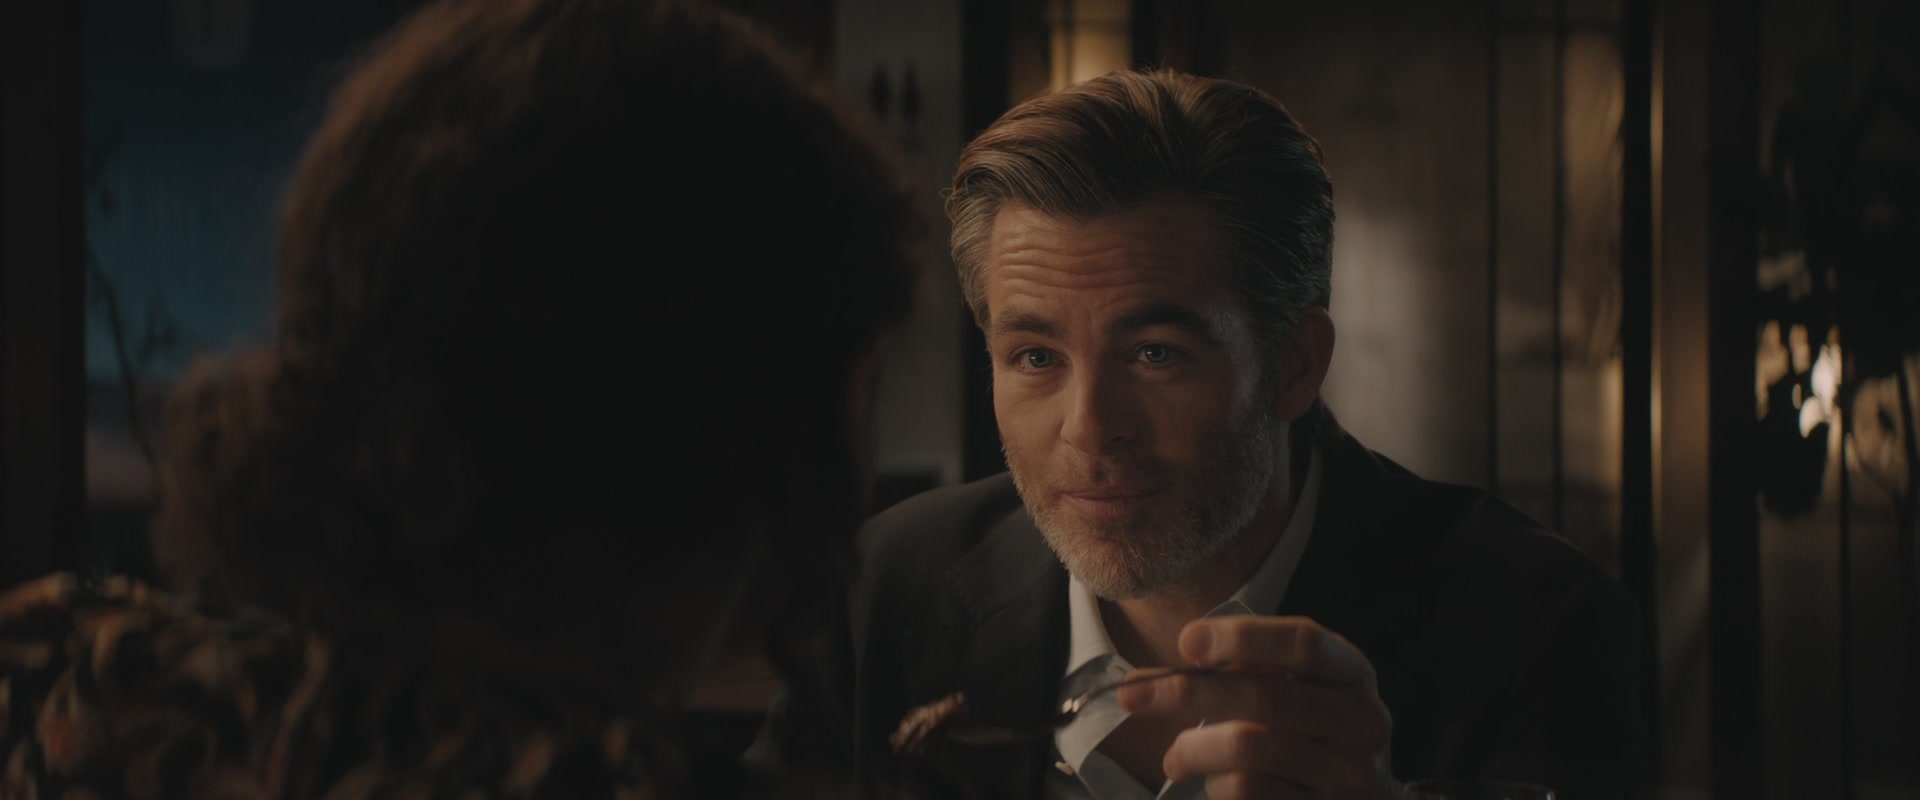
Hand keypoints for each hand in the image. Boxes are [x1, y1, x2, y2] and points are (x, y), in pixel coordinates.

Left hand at [1115, 615, 1401, 799]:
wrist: (1352, 799)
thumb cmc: (1303, 732)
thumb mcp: (1284, 690)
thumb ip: (1226, 675)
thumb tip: (1140, 683)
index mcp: (1353, 673)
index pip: (1303, 643)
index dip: (1242, 638)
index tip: (1186, 641)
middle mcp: (1364, 722)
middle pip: (1265, 696)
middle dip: (1188, 691)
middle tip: (1134, 695)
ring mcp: (1351, 775)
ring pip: (1249, 749)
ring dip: (1193, 749)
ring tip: (1174, 757)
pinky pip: (1249, 791)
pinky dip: (1217, 786)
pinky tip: (1216, 784)